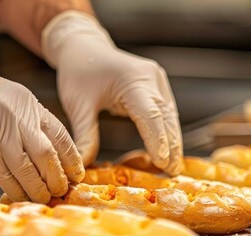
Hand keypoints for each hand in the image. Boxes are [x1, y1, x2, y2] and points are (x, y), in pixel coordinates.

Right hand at [0, 47, 83, 202]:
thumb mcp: (5, 97)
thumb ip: (25, 119)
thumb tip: (45, 151)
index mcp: (28, 102)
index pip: (60, 134)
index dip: (71, 158)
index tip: (76, 174)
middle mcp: (18, 115)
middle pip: (48, 154)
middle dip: (58, 177)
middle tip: (62, 191)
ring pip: (27, 169)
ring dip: (37, 189)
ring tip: (43, 199)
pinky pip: (4, 175)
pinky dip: (15, 190)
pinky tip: (20, 197)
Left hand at [42, 11, 182, 174]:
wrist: (83, 46)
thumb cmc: (79, 71)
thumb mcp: (78, 104)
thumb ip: (85, 134)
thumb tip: (84, 165)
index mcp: (132, 80)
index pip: (150, 115)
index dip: (158, 141)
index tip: (162, 163)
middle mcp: (151, 78)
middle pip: (166, 117)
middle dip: (171, 146)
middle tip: (171, 173)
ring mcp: (157, 80)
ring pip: (170, 115)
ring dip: (173, 141)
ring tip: (172, 168)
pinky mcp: (157, 85)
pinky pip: (166, 111)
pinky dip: (167, 131)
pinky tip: (167, 150)